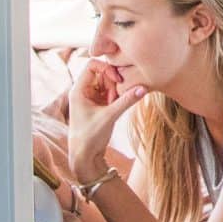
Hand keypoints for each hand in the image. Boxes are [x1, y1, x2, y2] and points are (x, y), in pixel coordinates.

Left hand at [67, 55, 147, 183]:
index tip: (117, 80)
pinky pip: (111, 92)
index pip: (92, 65)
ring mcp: (92, 97)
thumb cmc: (89, 137)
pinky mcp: (99, 104)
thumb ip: (126, 101)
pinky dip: (117, 97)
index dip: (107, 68)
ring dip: (116, 91)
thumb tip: (143, 88)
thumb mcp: (109, 117)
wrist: (85, 156)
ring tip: (115, 105)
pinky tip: (116, 107)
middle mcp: (84, 91)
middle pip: (102, 73)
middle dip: (113, 82)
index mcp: (78, 90)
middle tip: (116, 97)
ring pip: (108, 82)